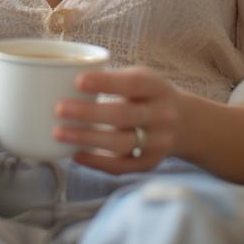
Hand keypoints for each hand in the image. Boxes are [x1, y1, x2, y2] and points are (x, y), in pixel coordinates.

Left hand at [53, 66, 181, 174]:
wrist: (185, 123)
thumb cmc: (147, 94)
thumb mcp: (139, 77)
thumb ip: (111, 78)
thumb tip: (61, 76)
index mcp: (156, 87)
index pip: (133, 84)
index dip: (106, 83)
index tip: (78, 81)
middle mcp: (162, 115)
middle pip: (124, 116)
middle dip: (90, 113)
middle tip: (59, 108)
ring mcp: (158, 142)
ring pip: (121, 144)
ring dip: (87, 139)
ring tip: (58, 133)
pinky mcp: (151, 163)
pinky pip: (123, 166)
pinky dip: (98, 162)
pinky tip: (76, 154)